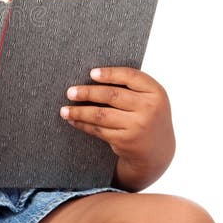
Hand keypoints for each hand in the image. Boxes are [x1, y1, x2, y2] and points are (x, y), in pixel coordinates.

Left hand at [60, 66, 175, 190]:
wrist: (157, 149)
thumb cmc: (146, 115)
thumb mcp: (149, 98)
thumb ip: (132, 86)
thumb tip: (93, 75)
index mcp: (156, 92)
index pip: (131, 76)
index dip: (109, 73)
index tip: (91, 73)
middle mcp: (149, 109)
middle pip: (112, 95)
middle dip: (87, 93)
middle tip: (70, 92)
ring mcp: (137, 126)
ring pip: (101, 115)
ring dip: (79, 111)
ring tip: (64, 109)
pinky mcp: (125, 140)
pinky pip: (99, 130)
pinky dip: (83, 124)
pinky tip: (73, 120)